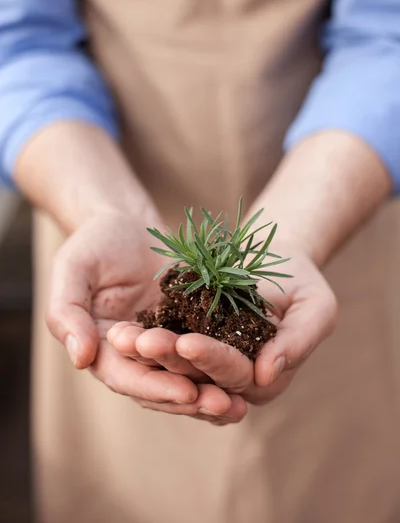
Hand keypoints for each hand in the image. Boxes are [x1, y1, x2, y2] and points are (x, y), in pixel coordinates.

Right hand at [46, 209, 243, 421]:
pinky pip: (204, 353)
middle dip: (191, 399)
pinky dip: (223, 368)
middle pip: (159, 386)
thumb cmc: (95, 241)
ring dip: (211, 394)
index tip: (187, 392)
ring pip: (184, 376)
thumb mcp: (73, 268)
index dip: (155, 386)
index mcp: (100, 346)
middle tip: (225, 406)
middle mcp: (130, 354)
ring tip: (239, 405)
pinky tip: (249, 377)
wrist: (127, 221)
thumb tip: (81, 359)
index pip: (125, 376)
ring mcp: (160, 344)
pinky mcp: (185, 329)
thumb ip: (68, 312)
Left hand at [108, 247, 336, 405]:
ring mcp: (203, 362)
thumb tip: (266, 373)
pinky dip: (141, 339)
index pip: (236, 374)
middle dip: (171, 358)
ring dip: (147, 355)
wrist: (276, 260)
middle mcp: (229, 378)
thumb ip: (299, 341)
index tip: (189, 341)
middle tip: (145, 341)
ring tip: (125, 337)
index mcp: (263, 377)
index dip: (213, 359)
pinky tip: (122, 329)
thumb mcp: (316, 307)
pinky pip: (161, 343)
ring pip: (172, 365)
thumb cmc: (302, 284)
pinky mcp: (183, 339)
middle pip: (197, 375)